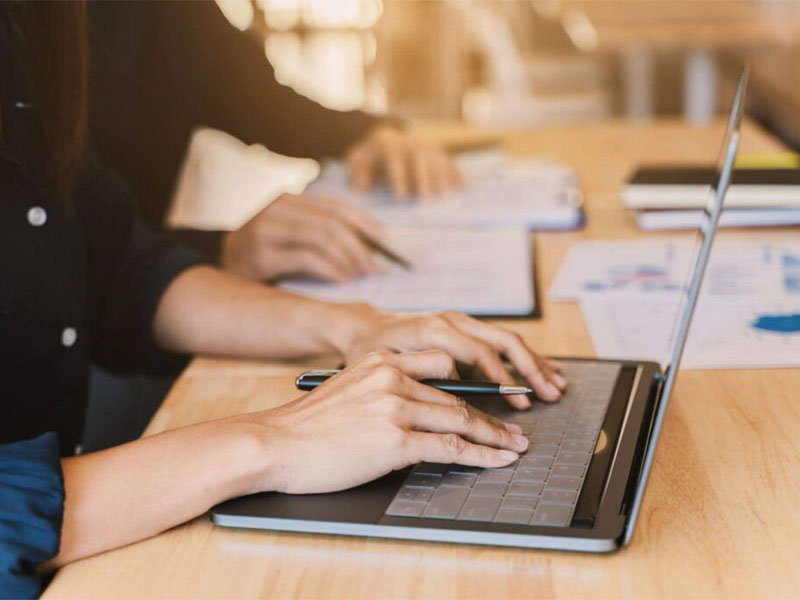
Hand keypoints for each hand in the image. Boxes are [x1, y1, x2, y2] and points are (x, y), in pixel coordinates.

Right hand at [220, 193, 384, 282]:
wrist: (217, 280)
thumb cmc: (261, 262)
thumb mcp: (287, 238)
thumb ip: (317, 233)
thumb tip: (367, 245)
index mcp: (285, 201)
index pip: (334, 206)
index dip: (363, 222)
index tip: (385, 239)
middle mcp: (273, 210)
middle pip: (331, 222)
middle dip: (359, 245)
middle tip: (376, 266)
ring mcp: (263, 231)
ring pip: (321, 237)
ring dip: (348, 258)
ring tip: (362, 274)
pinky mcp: (259, 257)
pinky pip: (306, 259)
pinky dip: (330, 269)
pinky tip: (341, 279)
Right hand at [249, 351, 527, 493]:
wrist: (274, 443)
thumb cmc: (306, 425)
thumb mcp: (348, 391)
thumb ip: (384, 391)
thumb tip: (416, 411)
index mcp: (382, 360)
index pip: (441, 370)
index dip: (472, 387)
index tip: (491, 398)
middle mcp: (392, 376)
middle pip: (456, 398)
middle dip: (490, 417)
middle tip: (514, 429)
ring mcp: (395, 407)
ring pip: (460, 420)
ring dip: (493, 436)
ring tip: (514, 447)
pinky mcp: (395, 439)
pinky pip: (450, 447)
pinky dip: (481, 455)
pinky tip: (498, 460)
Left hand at [339, 307, 566, 409]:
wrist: (364, 328)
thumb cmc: (371, 351)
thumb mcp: (388, 368)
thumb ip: (422, 380)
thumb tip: (456, 402)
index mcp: (434, 329)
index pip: (479, 353)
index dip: (503, 380)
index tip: (520, 403)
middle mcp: (451, 320)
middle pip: (504, 341)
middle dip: (531, 368)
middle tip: (551, 394)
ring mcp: (460, 320)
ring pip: (507, 339)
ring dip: (535, 362)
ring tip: (557, 384)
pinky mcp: (464, 326)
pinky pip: (500, 339)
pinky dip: (524, 356)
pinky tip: (543, 368)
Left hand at [346, 125, 460, 198]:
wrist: (384, 141)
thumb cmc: (368, 159)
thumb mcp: (356, 162)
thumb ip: (356, 173)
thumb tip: (362, 188)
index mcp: (388, 143)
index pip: (394, 160)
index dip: (398, 178)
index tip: (401, 197)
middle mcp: (410, 142)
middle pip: (419, 159)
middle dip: (422, 178)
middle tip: (424, 199)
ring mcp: (426, 147)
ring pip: (436, 160)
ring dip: (441, 177)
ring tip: (444, 197)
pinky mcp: (438, 154)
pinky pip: (449, 163)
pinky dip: (457, 175)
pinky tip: (465, 188)